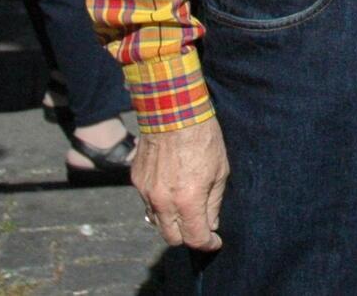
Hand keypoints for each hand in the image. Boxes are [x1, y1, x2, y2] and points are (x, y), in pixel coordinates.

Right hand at [134, 116, 228, 250]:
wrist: (173, 110)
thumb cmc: (202, 137)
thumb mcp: (220, 171)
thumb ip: (214, 202)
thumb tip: (210, 223)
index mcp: (187, 200)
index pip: (195, 238)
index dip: (207, 244)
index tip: (214, 241)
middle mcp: (163, 201)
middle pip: (171, 238)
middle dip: (188, 237)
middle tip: (200, 227)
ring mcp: (146, 192)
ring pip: (156, 222)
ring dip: (171, 222)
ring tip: (185, 209)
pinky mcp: (136, 180)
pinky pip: (146, 203)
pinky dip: (159, 205)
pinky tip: (171, 192)